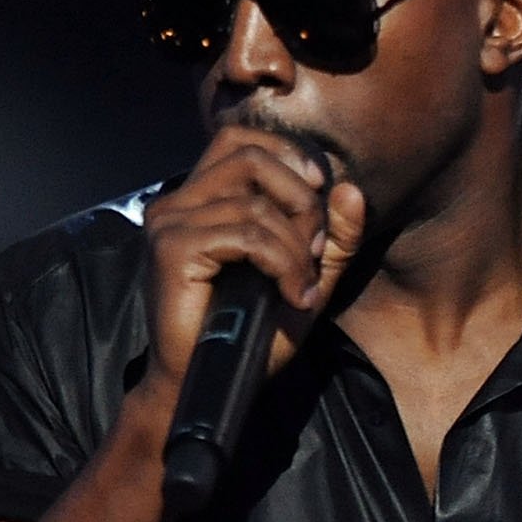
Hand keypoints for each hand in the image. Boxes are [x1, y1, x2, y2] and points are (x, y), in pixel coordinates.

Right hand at [142, 128, 368, 385]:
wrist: (207, 383)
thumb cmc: (249, 335)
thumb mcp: (306, 280)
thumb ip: (333, 238)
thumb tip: (351, 189)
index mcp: (200, 198)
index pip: (239, 138)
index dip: (287, 154)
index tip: (320, 189)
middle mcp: (177, 201)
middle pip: (249, 156)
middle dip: (300, 198)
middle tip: (317, 248)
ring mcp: (169, 221)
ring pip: (254, 202)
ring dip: (296, 246)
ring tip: (304, 284)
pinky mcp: (172, 247)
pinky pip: (246, 235)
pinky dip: (284, 264)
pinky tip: (294, 296)